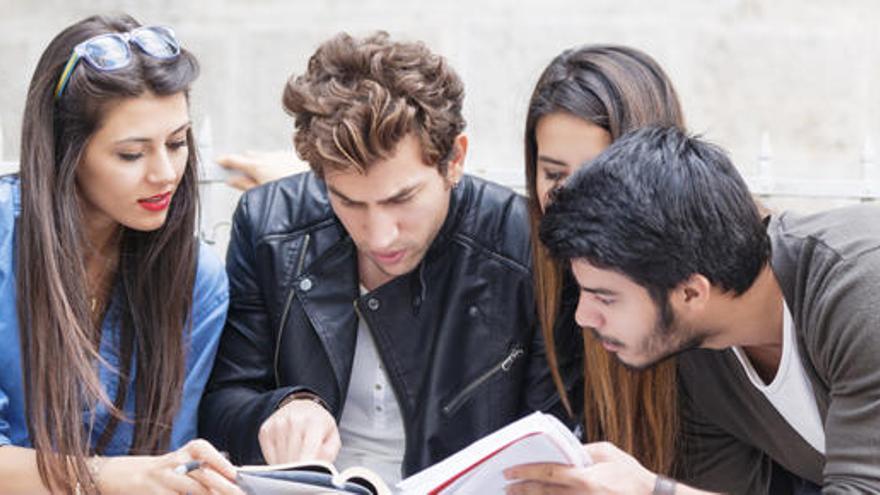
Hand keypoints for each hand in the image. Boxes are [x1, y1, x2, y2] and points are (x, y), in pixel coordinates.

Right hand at [98, 439, 243, 494]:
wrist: (118, 475)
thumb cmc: (161, 471)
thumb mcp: (180, 464)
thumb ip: (203, 470)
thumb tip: (233, 479)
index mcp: (183, 452)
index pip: (203, 450)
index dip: (219, 461)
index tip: (235, 474)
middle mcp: (173, 462)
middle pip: (201, 474)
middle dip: (223, 486)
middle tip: (239, 494)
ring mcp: (162, 479)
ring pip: (192, 490)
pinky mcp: (154, 494)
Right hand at [217, 151, 305, 190]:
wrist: (315, 191)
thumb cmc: (289, 195)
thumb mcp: (260, 194)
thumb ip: (244, 185)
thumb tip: (232, 180)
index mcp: (256, 166)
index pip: (234, 159)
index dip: (224, 161)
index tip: (218, 162)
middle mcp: (268, 157)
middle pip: (249, 156)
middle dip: (242, 162)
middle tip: (238, 173)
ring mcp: (281, 155)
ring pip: (264, 155)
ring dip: (258, 162)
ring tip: (260, 177)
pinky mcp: (292, 157)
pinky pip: (277, 156)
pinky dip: (272, 162)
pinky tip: (277, 175)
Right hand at [259, 398, 340, 463]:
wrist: (302, 407)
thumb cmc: (318, 426)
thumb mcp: (332, 438)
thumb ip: (328, 455)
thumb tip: (316, 468)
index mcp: (314, 422)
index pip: (309, 450)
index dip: (308, 466)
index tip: (307, 475)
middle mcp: (294, 420)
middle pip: (293, 457)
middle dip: (299, 468)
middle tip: (304, 469)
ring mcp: (277, 424)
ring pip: (280, 459)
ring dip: (288, 465)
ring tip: (297, 456)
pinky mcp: (265, 430)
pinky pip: (268, 456)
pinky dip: (277, 460)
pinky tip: (285, 452)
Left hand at [503, 441, 654, 494]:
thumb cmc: (630, 474)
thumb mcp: (606, 452)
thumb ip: (582, 450)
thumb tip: (563, 452)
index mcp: (585, 478)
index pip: (548, 473)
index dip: (526, 472)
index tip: (510, 472)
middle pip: (543, 492)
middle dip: (522, 489)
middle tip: (507, 486)